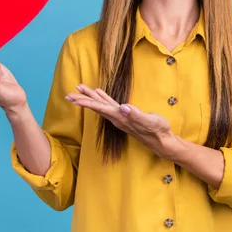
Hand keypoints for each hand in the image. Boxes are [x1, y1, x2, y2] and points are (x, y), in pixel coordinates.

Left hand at [65, 84, 179, 158]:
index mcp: (121, 117)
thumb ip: (137, 115)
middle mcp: (118, 118)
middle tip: (68, 94)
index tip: (75, 98)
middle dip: (83, 100)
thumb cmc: (158, 131)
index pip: (101, 108)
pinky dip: (103, 98)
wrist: (163, 142)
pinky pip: (110, 105)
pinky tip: (99, 92)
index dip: (87, 102)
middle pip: (97, 107)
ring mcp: (120, 117)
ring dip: (90, 97)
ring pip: (102, 105)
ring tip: (80, 89)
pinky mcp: (125, 116)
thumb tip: (123, 107)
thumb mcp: (150, 122)